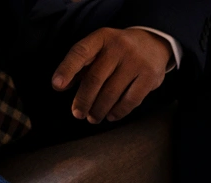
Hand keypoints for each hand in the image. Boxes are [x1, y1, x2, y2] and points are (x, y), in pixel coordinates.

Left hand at [51, 28, 171, 123]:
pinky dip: (118, 112)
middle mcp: (119, 47)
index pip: (80, 52)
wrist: (154, 44)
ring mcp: (136, 61)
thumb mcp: (100, 49)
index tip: (56, 86)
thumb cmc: (117, 52)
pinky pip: (130, 100)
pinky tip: (110, 116)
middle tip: (77, 114)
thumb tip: (61, 86)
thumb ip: (81, 66)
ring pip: (112, 93)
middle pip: (95, 78)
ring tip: (92, 118)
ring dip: (99, 110)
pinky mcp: (150, 76)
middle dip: (83, 100)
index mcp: (102, 37)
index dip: (67, 69)